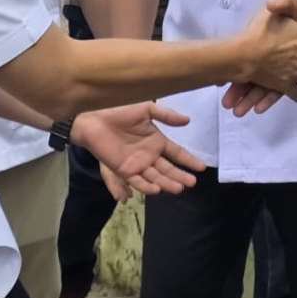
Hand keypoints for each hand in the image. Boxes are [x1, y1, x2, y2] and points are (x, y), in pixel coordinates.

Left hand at [72, 102, 204, 201]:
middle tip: (192, 183)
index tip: (202, 167)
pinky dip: (147, 186)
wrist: (95, 116)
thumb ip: (166, 115)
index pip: (176, 153)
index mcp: (156, 140)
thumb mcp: (146, 109)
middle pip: (168, 168)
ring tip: (179, 188)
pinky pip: (138, 180)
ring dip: (167, 183)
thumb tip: (188, 121)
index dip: (188, 160)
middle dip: (180, 176)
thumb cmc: (119, 110)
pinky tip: (157, 189)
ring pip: (156, 177)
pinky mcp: (124, 169)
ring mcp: (137, 163)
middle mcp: (149, 155)